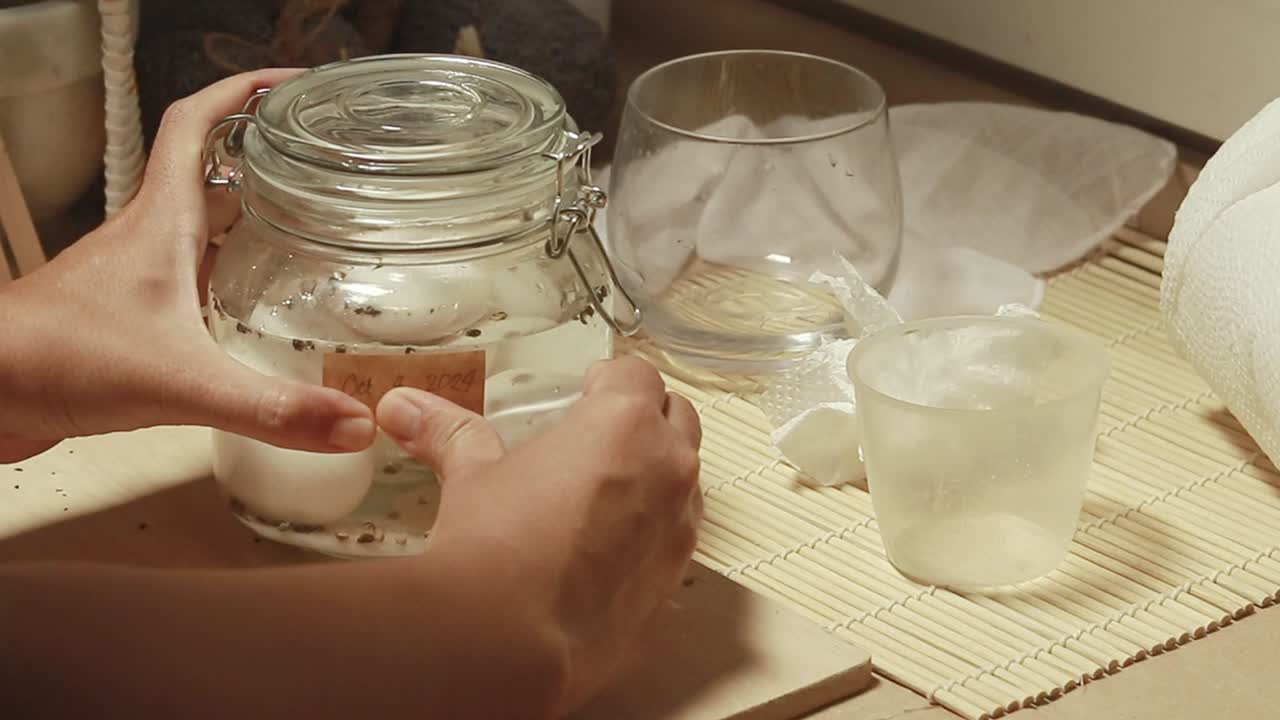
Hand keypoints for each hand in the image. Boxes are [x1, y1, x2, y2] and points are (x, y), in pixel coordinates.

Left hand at [0, 69, 375, 462]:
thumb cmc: (54, 360)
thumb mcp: (182, 383)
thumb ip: (272, 406)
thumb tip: (357, 423)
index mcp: (162, 222)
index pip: (197, 124)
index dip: (244, 92)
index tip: (293, 84)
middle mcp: (149, 238)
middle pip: (213, 174)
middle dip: (268, 160)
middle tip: (323, 166)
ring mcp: (137, 275)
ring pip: (202, 227)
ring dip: (249, 219)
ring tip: (310, 230)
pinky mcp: (129, 315)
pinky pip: (189, 278)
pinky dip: (226, 278)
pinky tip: (256, 311)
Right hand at [377, 356, 703, 714]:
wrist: (506, 641)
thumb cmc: (495, 548)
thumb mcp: (471, 475)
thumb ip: (450, 434)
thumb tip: (409, 410)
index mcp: (625, 424)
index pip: (636, 375)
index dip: (611, 379)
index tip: (589, 390)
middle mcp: (667, 469)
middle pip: (676, 417)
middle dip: (644, 419)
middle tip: (598, 435)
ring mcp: (678, 528)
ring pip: (684, 480)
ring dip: (655, 475)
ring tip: (602, 492)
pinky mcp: (671, 580)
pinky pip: (674, 539)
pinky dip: (651, 533)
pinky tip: (605, 549)